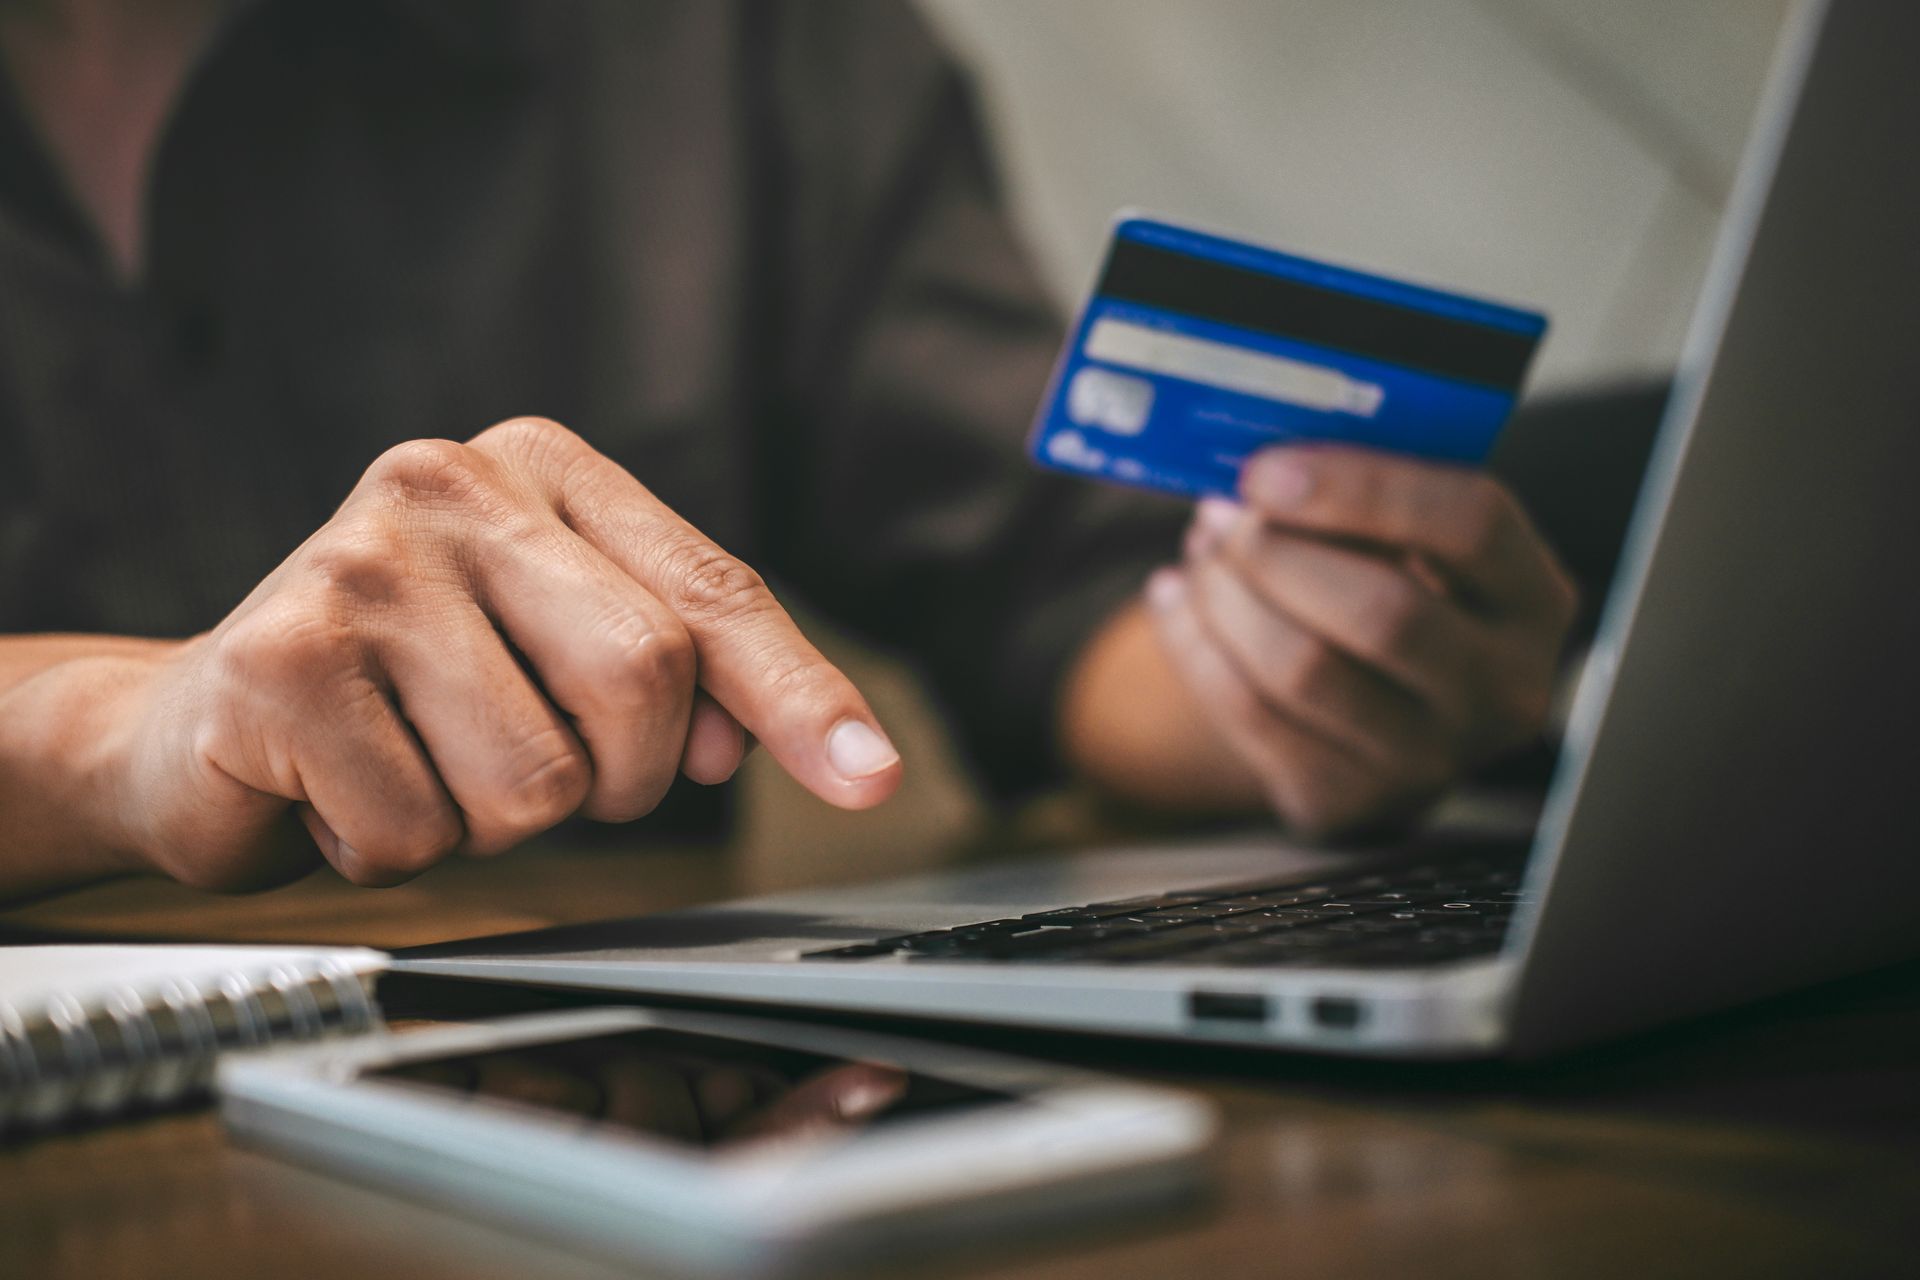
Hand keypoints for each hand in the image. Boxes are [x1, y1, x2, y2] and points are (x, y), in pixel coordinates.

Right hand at [104, 418, 900, 888]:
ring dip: (492, 822)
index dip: (798, 692)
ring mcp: (359, 563)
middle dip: (612, 776)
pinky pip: (420, 832)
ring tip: (421, 763)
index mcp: (541, 470)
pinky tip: (343, 787)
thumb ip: (680, 678)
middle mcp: (449, 483)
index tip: (870, 777)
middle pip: (641, 678)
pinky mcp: (282, 659)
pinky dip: (395, 849)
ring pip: (537, 780)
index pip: (710, 591)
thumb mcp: (556, 653)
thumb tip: (778, 742)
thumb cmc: (409, 691)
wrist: (202, 725)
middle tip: (532, 765)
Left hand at [1145, 445, 1576, 835]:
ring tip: (1202, 551)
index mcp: (1534, 601)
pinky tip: (1176, 598)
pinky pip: (1249, 715)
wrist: (1379, 713)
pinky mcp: (1344, 799)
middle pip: (1383, 613)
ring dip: (1227, 597)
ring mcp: (1427, 760)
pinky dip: (1194, 644)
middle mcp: (1502, 691)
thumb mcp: (1414, 542)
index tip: (1268, 469)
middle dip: (1278, 552)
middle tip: (1222, 513)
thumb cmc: (1393, 589)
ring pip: (1303, 670)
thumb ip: (1366, 499)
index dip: (1362, 489)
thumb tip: (1262, 466)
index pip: (1473, 526)